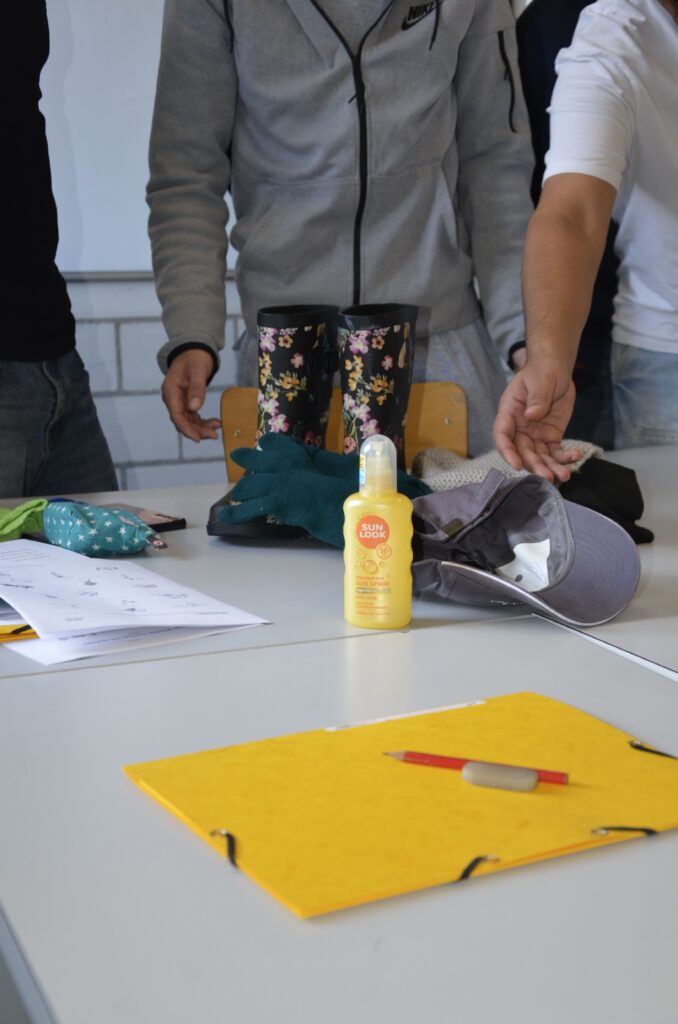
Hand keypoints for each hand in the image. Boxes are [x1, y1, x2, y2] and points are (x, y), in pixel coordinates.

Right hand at [161, 349, 220, 441]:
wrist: (194, 350)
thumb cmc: (195, 358)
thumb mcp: (198, 371)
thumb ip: (197, 389)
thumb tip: (194, 408)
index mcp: (170, 391)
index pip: (176, 415)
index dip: (186, 429)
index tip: (198, 438)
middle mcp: (172, 398)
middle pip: (182, 421)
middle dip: (197, 430)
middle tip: (214, 435)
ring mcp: (178, 401)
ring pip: (188, 421)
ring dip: (201, 427)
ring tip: (217, 426)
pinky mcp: (185, 402)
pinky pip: (192, 416)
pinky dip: (202, 422)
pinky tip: (215, 422)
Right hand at [493, 357, 579, 482]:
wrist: (555, 370)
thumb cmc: (542, 371)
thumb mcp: (540, 380)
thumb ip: (537, 398)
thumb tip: (532, 414)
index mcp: (509, 412)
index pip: (502, 435)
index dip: (507, 452)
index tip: (516, 464)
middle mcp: (519, 428)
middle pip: (522, 452)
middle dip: (535, 466)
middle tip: (548, 477)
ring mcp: (535, 434)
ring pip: (539, 457)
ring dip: (550, 468)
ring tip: (564, 476)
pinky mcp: (550, 437)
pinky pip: (555, 452)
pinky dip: (564, 458)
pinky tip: (576, 457)